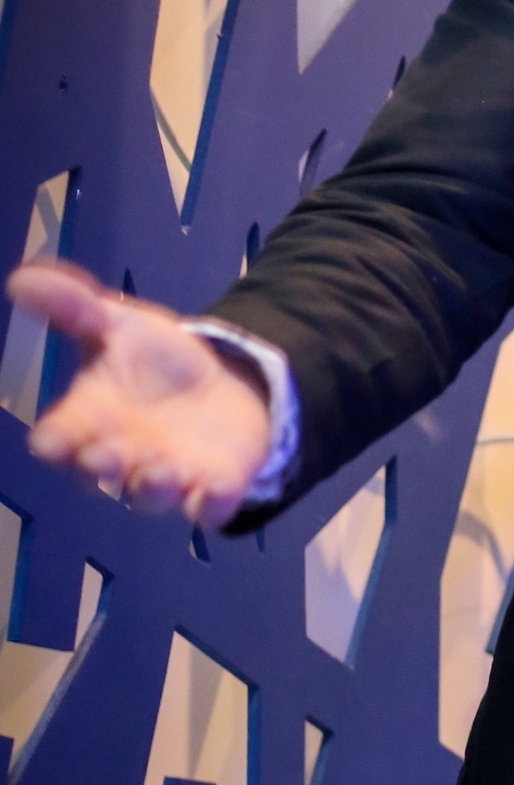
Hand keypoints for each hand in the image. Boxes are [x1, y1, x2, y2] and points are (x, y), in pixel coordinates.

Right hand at [6, 261, 273, 527]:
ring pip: (149, 496)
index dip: (55, 442)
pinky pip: (209, 506)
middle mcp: (121, 456)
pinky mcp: (211, 487)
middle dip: (101, 467)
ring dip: (151, 488)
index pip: (60, 439)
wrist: (222, 381)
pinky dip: (212, 503)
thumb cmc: (157, 360)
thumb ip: (73, 306)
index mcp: (89, 420)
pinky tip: (216, 492)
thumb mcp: (118, 323)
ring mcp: (166, 476)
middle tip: (105, 454)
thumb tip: (20, 278)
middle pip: (100, 475)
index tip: (50, 441)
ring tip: (159, 470)